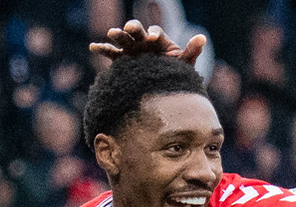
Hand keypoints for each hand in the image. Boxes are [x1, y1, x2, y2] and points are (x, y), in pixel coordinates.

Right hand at [90, 19, 205, 64]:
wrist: (161, 89)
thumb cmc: (174, 74)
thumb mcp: (184, 65)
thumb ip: (191, 51)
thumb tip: (202, 38)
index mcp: (158, 40)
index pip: (155, 32)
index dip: (154, 34)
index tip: (153, 39)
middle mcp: (143, 41)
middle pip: (136, 31)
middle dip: (133, 28)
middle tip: (131, 28)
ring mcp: (131, 49)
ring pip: (122, 38)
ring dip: (117, 34)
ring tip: (111, 33)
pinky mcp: (121, 59)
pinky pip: (110, 52)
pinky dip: (101, 48)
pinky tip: (93, 47)